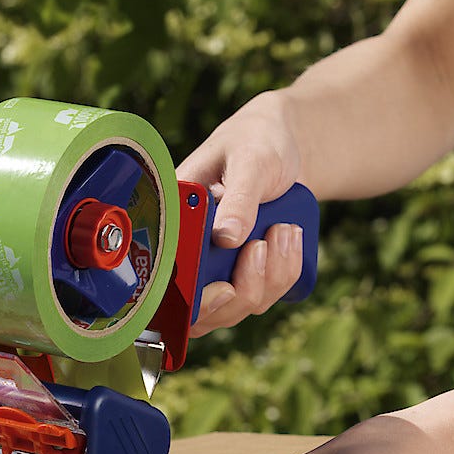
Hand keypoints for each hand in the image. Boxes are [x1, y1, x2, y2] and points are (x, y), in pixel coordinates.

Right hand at [176, 90, 306, 336]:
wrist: (284, 145)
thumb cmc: (256, 141)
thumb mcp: (249, 161)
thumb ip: (237, 198)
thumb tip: (225, 237)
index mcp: (172, 225)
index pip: (164, 285)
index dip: (190, 302)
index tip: (225, 288)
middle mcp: (188, 254)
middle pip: (203, 311)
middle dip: (244, 288)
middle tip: (263, 244)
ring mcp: (216, 266)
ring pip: (237, 307)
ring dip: (270, 277)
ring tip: (285, 230)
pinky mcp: (244, 271)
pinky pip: (263, 295)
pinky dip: (284, 273)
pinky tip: (290, 239)